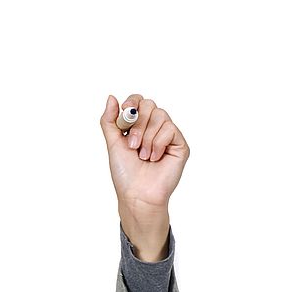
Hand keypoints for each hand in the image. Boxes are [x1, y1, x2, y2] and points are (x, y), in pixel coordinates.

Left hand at [100, 94, 189, 216]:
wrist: (137, 194)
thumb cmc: (125, 173)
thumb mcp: (113, 143)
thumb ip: (110, 121)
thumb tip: (111, 97)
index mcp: (138, 127)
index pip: (139, 101)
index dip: (132, 102)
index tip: (125, 112)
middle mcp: (154, 128)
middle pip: (150, 105)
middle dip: (138, 124)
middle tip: (132, 145)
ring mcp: (168, 136)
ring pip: (161, 116)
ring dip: (147, 137)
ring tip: (143, 156)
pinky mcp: (180, 145)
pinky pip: (170, 129)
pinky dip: (157, 144)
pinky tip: (155, 158)